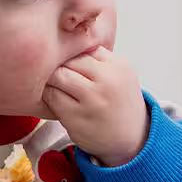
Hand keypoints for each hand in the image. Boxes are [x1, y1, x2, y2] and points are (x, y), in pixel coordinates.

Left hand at [44, 47, 147, 166]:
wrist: (131, 139)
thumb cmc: (121, 104)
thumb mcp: (122, 75)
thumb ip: (100, 59)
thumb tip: (69, 42)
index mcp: (119, 66)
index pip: (85, 47)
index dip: (74, 55)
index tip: (74, 65)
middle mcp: (108, 80)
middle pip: (69, 60)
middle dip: (61, 66)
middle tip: (61, 75)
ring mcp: (92, 99)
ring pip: (57, 76)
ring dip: (52, 81)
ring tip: (59, 87)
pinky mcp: (76, 117)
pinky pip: (52, 97)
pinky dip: (50, 97)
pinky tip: (58, 101)